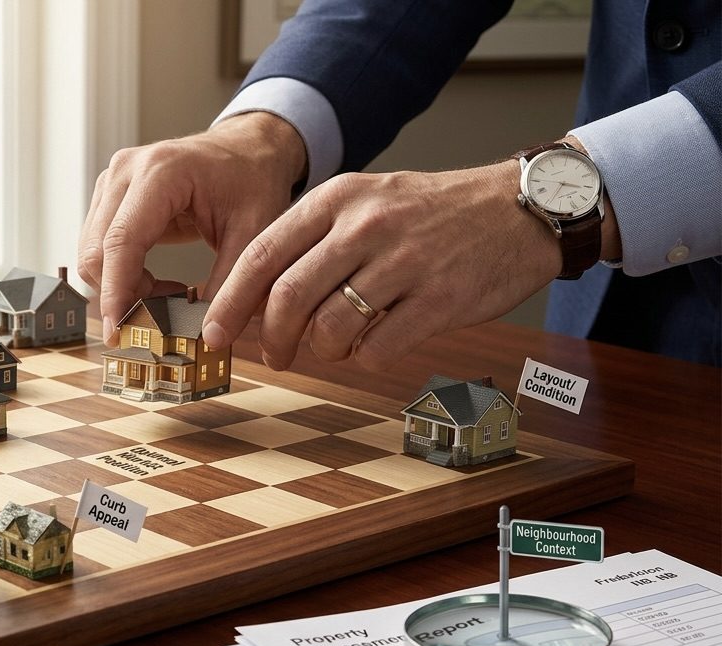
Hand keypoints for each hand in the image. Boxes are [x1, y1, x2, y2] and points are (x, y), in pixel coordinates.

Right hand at [77, 112, 306, 343]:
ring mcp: (111, 181)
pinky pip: (98, 247)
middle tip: (162, 316)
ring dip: (121, 286)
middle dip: (121, 294)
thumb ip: (230, 283)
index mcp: (161, 172)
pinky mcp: (108, 196)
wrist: (245, 149)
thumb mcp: (255, 233)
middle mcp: (126, 171)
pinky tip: (155, 280)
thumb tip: (205, 333)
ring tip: (166, 294)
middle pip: (96, 251)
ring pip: (92, 253)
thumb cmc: (251, 182)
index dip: (116, 291)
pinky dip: (120, 274)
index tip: (119, 331)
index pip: (121, 241)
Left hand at [202, 159, 572, 370]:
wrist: (519, 207)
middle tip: (274, 356)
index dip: (230, 301)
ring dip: (322, 350)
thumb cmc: (431, 214)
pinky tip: (371, 347)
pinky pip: (377, 347)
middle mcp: (366, 225)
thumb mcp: (366, 204)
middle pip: (288, 298)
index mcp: (338, 198)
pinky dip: (363, 358)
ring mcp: (405, 261)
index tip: (214, 333)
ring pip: (330, 327)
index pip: (262, 255)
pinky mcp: (440, 298)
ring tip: (334, 347)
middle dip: (270, 339)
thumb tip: (255, 300)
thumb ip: (313, 243)